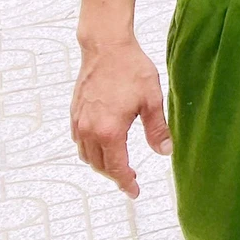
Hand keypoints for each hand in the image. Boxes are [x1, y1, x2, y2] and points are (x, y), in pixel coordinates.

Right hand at [71, 37, 169, 198]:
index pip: (117, 167)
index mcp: (109, 131)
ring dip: (102, 164)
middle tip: (130, 178)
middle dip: (115, 175)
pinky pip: (79, 142)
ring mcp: (79, 122)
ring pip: (87, 155)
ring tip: (119, 164)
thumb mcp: (152, 100)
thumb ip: (157, 129)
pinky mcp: (74, 113)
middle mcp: (89, 130)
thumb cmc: (131, 69)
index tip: (134, 191)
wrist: (106, 47)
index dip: (126, 182)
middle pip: (100, 165)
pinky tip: (103, 145)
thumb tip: (165, 152)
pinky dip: (91, 150)